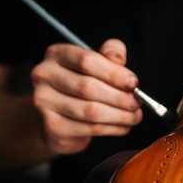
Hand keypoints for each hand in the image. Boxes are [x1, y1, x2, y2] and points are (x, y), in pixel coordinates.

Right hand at [30, 38, 141, 154]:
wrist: (58, 117)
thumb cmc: (81, 85)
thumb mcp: (96, 63)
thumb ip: (110, 54)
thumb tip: (119, 59)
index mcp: (56, 54)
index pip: (87, 60)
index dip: (114, 72)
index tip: (133, 82)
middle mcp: (44, 75)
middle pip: (88, 86)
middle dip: (120, 96)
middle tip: (137, 102)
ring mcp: (44, 102)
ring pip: (91, 110)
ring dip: (120, 115)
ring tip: (134, 115)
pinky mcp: (52, 126)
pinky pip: (89, 128)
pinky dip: (112, 128)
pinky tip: (123, 126)